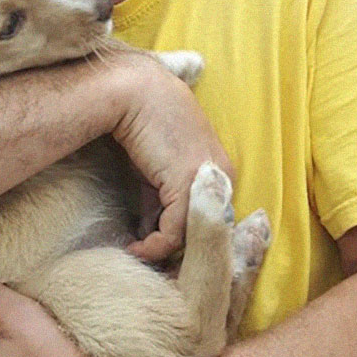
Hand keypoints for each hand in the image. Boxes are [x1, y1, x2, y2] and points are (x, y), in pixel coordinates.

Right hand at [110, 54, 233, 262]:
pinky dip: (153, 247)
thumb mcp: (155, 169)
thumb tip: (150, 234)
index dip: (185, 240)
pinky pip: (173, 233)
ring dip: (164, 253)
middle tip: (151, 264)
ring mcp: (208, 181)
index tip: (157, 251)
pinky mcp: (187, 184)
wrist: (135, 91)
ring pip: (192, 237)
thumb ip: (159, 200)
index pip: (210, 219)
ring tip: (138, 256)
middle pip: (207, 231)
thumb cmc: (142, 123)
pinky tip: (134, 247)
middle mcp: (223, 177)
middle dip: (179, 252)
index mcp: (220, 172)